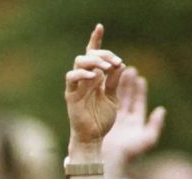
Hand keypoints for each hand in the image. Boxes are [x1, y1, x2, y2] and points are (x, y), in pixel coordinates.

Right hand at [65, 24, 124, 147]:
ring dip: (94, 61)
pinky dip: (82, 73)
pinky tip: (94, 76)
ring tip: (106, 67)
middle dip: (102, 54)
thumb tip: (120, 64)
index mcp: (95, 78)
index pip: (94, 54)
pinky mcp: (71, 96)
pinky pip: (72, 78)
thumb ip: (115, 81)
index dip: (95, 40)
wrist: (94, 138)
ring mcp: (77, 87)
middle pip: (88, 55)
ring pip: (79, 63)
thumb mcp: (113, 98)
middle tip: (115, 62)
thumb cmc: (102, 120)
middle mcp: (85, 79)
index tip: (100, 27)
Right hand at [101, 68, 164, 177]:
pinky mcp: (102, 118)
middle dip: (127, 82)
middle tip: (128, 69)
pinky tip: (103, 81)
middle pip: (126, 96)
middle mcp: (122, 119)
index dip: (139, 90)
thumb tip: (161, 110)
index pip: (138, 102)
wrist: (109, 160)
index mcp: (134, 122)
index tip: (140, 78)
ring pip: (114, 96)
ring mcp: (111, 118)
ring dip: (116, 83)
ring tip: (116, 70)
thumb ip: (155, 125)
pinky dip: (104, 90)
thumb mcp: (147, 139)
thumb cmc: (129, 153)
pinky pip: (103, 100)